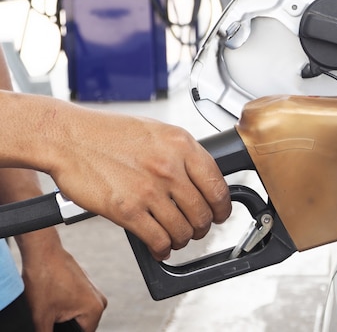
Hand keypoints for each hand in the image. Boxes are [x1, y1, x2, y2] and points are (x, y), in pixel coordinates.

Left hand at [17, 228, 105, 331]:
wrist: (43, 253)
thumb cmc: (44, 281)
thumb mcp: (42, 318)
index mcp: (95, 310)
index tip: (54, 327)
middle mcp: (100, 301)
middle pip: (82, 327)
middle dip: (67, 328)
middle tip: (50, 321)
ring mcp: (94, 291)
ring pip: (79, 316)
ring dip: (65, 319)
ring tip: (50, 314)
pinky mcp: (85, 285)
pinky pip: (78, 305)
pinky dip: (65, 309)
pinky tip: (51, 305)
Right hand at [47, 106, 231, 260]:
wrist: (69, 138)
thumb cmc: (108, 133)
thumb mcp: (157, 132)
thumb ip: (182, 154)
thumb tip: (201, 178)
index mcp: (181, 145)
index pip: (218, 185)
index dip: (222, 207)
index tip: (220, 214)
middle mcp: (170, 167)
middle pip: (203, 212)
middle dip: (202, 227)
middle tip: (196, 229)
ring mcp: (149, 190)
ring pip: (183, 230)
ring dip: (182, 240)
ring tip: (175, 238)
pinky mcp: (127, 210)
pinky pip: (158, 240)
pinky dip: (162, 249)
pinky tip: (159, 247)